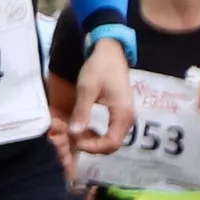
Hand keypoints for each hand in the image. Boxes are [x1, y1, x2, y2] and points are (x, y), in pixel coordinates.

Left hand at [72, 37, 136, 157]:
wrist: (111, 52)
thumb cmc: (100, 67)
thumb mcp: (87, 88)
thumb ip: (82, 111)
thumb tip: (74, 133)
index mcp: (122, 114)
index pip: (111, 143)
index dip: (92, 147)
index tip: (74, 141)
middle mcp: (127, 119)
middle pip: (112, 145)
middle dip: (91, 146)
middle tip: (72, 137)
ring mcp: (125, 117)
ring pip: (111, 140)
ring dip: (93, 141)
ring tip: (75, 133)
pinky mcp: (119, 114)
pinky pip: (110, 132)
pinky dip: (96, 135)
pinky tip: (83, 128)